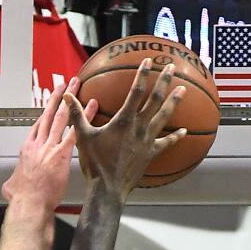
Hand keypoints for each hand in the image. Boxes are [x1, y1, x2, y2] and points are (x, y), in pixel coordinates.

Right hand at [2, 78, 97, 211]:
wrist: (29, 203)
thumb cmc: (22, 198)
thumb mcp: (11, 187)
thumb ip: (13, 181)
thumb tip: (10, 185)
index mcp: (27, 150)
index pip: (37, 127)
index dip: (43, 114)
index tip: (48, 105)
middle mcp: (38, 144)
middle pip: (47, 115)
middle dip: (56, 97)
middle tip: (63, 84)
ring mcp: (49, 147)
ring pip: (60, 116)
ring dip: (69, 98)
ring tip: (76, 85)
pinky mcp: (61, 154)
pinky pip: (76, 131)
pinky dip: (84, 116)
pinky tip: (92, 106)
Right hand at [65, 60, 186, 201]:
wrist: (108, 189)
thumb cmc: (95, 163)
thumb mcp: (83, 137)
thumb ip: (76, 115)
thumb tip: (67, 96)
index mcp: (124, 120)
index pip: (136, 91)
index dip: (142, 74)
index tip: (148, 60)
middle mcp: (139, 127)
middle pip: (155, 99)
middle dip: (163, 81)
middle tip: (171, 67)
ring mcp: (147, 140)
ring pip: (164, 117)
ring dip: (174, 102)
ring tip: (182, 90)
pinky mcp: (151, 154)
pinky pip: (166, 143)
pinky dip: (175, 137)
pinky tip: (184, 131)